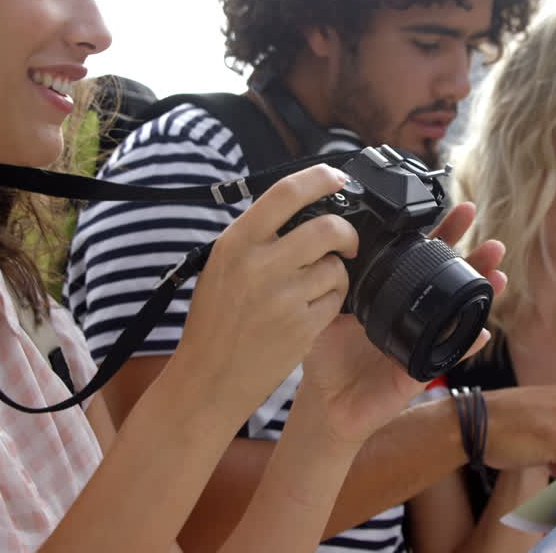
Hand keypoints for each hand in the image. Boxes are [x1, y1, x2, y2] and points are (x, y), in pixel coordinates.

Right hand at [175, 165, 358, 415]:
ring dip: (335, 274)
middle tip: (346, 242)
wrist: (209, 377)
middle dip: (346, 233)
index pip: (287, 193)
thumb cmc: (215, 320)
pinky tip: (310, 311)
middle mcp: (260, 264)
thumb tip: (303, 207)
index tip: (338, 178)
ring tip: (313, 288)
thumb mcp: (223, 265)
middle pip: (328, 228)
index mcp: (237, 242)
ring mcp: (283, 297)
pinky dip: (331, 302)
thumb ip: (258, 236)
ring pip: (336, 267)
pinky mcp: (302, 327)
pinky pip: (336, 300)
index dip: (320, 178)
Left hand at [295, 201, 505, 446]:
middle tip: (492, 240)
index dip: (444, 232)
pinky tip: (483, 331)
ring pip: (460, 312)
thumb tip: (334, 245)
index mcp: (393, 293)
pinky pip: (450, 355)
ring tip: (498, 274)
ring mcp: (423, 340)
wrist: (325, 402)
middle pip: (452, 278)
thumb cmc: (328, 356)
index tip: (462, 210)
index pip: (424, 255)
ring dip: (482, 293)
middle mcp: (414, 313)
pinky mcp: (422, 369)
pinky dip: (468, 344)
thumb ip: (333, 281)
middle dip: (475, 257)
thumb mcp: (327, 309)